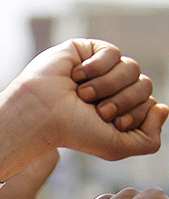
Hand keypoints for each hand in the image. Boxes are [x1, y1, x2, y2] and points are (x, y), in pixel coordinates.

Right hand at [0, 39, 167, 182]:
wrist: (40, 114)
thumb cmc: (71, 132)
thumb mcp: (117, 147)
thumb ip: (149, 140)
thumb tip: (163, 108)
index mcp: (118, 110)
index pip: (149, 103)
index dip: (135, 113)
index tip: (110, 122)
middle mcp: (112, 89)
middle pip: (144, 84)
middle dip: (122, 100)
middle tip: (96, 110)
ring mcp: (100, 69)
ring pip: (132, 68)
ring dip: (107, 85)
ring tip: (82, 94)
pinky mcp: (87, 51)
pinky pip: (113, 53)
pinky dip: (96, 68)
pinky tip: (76, 76)